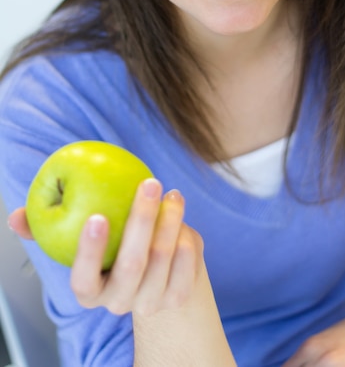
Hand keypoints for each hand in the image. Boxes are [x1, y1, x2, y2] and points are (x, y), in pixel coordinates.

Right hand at [9, 180, 203, 316]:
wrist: (150, 273)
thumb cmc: (108, 245)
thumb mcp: (78, 238)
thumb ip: (48, 226)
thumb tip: (16, 215)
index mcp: (90, 291)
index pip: (83, 278)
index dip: (89, 251)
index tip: (97, 216)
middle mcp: (119, 301)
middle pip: (131, 266)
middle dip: (141, 221)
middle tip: (150, 183)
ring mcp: (150, 302)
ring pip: (162, 262)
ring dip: (170, 223)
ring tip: (172, 193)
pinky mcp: (177, 295)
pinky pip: (187, 266)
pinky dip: (186, 238)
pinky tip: (179, 211)